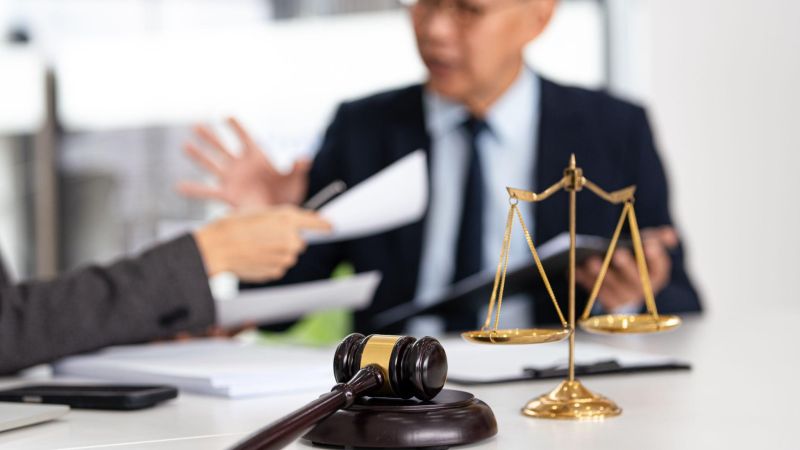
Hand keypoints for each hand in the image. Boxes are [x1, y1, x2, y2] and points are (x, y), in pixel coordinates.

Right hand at [178, 117, 310, 209]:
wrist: (282, 215)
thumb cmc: (289, 194)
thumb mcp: (295, 180)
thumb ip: (298, 168)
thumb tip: (304, 158)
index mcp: (257, 157)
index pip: (245, 138)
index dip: (237, 127)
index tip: (227, 116)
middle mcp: (241, 166)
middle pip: (223, 148)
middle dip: (210, 137)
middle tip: (197, 125)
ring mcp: (232, 180)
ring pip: (212, 165)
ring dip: (199, 156)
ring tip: (184, 146)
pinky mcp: (228, 196)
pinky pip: (207, 192)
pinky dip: (193, 189)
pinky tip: (178, 186)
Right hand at [193, 206, 329, 281]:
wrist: (217, 247)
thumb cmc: (236, 225)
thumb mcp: (261, 212)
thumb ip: (285, 217)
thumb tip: (304, 221)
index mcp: (288, 219)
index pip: (317, 223)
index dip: (324, 225)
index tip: (331, 227)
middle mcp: (291, 239)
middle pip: (300, 242)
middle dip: (288, 239)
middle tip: (267, 236)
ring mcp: (286, 258)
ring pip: (288, 255)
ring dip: (278, 251)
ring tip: (257, 246)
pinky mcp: (278, 271)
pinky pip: (279, 266)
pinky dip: (270, 262)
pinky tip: (255, 256)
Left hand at [575, 226, 677, 312]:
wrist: (624, 279)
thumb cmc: (636, 257)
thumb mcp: (648, 245)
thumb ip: (658, 238)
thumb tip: (669, 235)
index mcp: (656, 274)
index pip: (659, 267)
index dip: (655, 256)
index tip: (649, 244)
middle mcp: (642, 289)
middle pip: (635, 280)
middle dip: (626, 266)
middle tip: (617, 253)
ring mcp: (624, 298)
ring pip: (612, 288)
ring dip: (601, 274)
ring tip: (591, 261)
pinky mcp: (607, 302)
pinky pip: (594, 292)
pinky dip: (585, 280)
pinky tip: (576, 269)